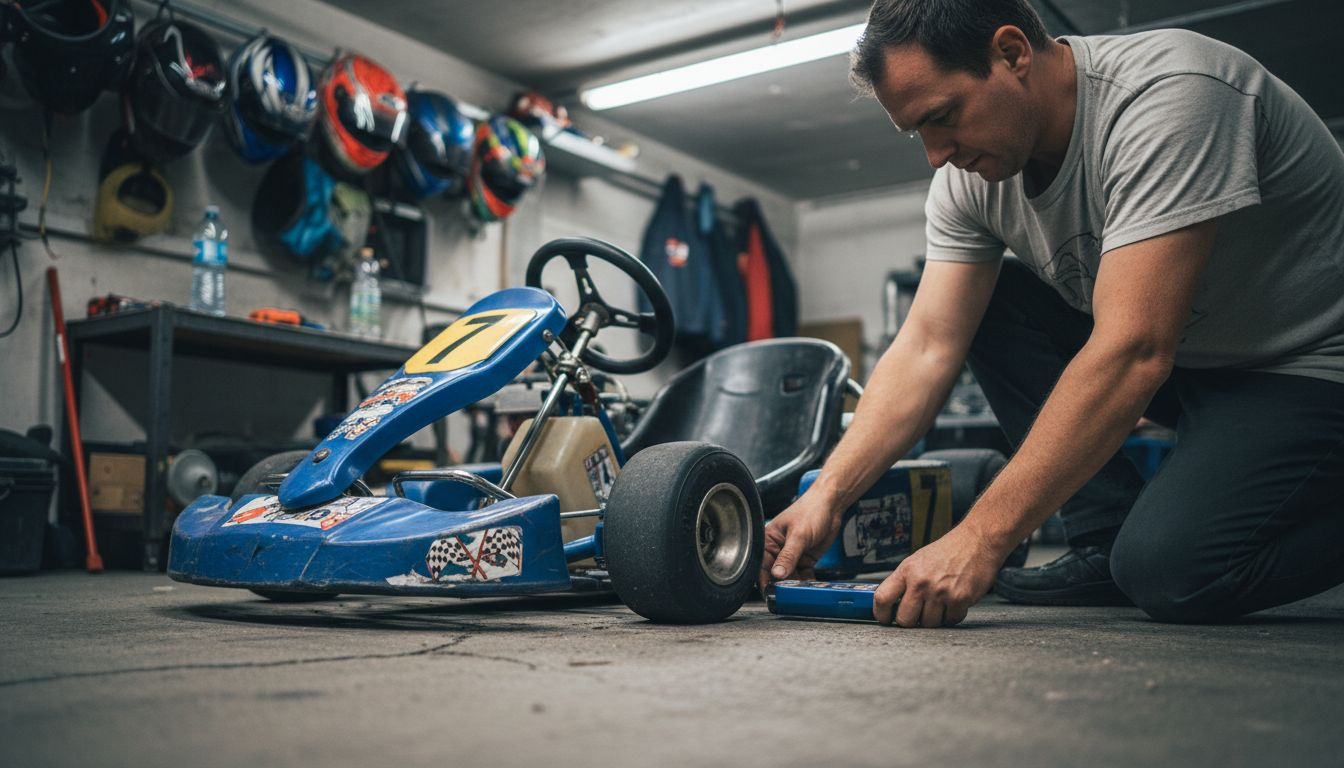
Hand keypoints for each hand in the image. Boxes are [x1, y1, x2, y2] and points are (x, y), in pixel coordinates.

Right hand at [758, 492, 841, 591]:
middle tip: (787, 596)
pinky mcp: (804, 559)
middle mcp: (778, 549)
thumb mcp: (799, 535)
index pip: (762, 564)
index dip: (764, 579)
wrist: (831, 506)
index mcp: (769, 540)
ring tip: (799, 594)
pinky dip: (806, 583)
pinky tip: (809, 589)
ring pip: (789, 577)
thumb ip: (788, 556)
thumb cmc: (811, 511)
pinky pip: (802, 576)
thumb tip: (777, 574)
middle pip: (775, 574)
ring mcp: (792, 556)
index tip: (770, 594)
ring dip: (794, 586)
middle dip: (781, 585)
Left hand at [873, 525, 1001, 627]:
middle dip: (910, 621)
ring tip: (939, 603)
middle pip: (905, 619)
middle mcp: (921, 582)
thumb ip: (904, 582)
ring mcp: (940, 592)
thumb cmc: (947, 551)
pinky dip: (952, 615)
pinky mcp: (960, 599)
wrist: (976, 542)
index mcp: (907, 571)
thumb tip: (891, 604)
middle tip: (916, 615)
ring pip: (928, 624)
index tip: (885, 619)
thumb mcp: (917, 561)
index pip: (882, 598)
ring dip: (933, 619)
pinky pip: (950, 621)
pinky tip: (953, 602)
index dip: (880, 614)